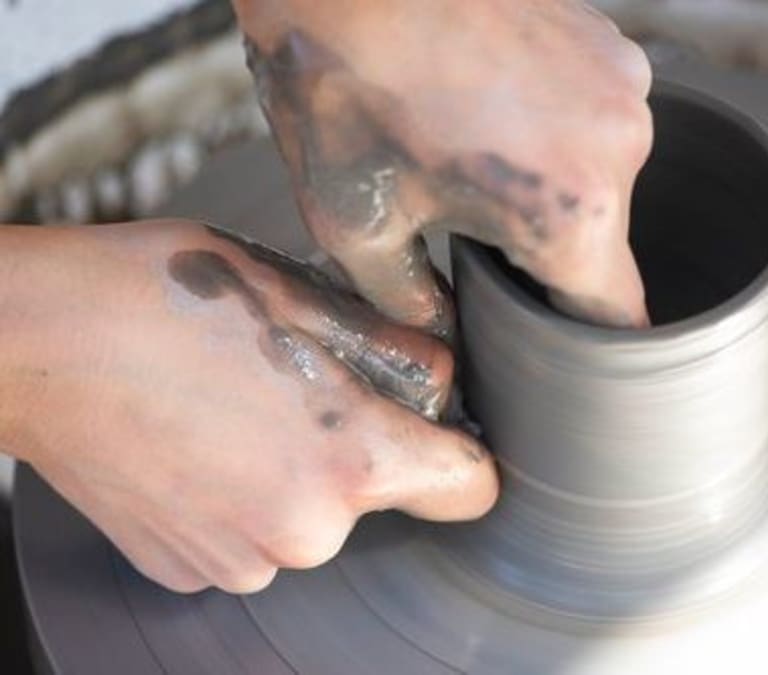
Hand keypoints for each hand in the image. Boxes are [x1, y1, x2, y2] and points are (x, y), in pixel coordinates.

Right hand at [0, 220, 496, 592]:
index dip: (462, 451)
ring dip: (292, 472)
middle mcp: (304, 532)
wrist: (36, 342)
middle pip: (376, 496)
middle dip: (354, 447)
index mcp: (349, 463)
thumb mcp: (299, 292)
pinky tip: (197, 441)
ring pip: (309, 517)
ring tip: (235, 406)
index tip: (435, 428)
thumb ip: (396, 345)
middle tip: (293, 384)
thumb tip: (445, 378)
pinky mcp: (188, 571)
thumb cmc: (163, 299)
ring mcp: (240, 561)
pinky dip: (240, 497)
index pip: (469, 489)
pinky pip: (251, 535)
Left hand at [234, 0, 652, 328]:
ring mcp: (622, 84)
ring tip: (471, 152)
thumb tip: (441, 330)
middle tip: (469, 222)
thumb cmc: (340, 86)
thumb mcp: (356, 227)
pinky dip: (552, 131)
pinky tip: (489, 108)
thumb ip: (410, 303)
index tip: (546, 331)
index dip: (576, 333)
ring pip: (598, 179)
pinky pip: (594, 119)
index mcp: (569, 213)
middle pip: (602, 245)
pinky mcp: (610, 41)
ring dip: (546, 185)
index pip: (614, 315)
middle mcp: (620, 147)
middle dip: (542, 250)